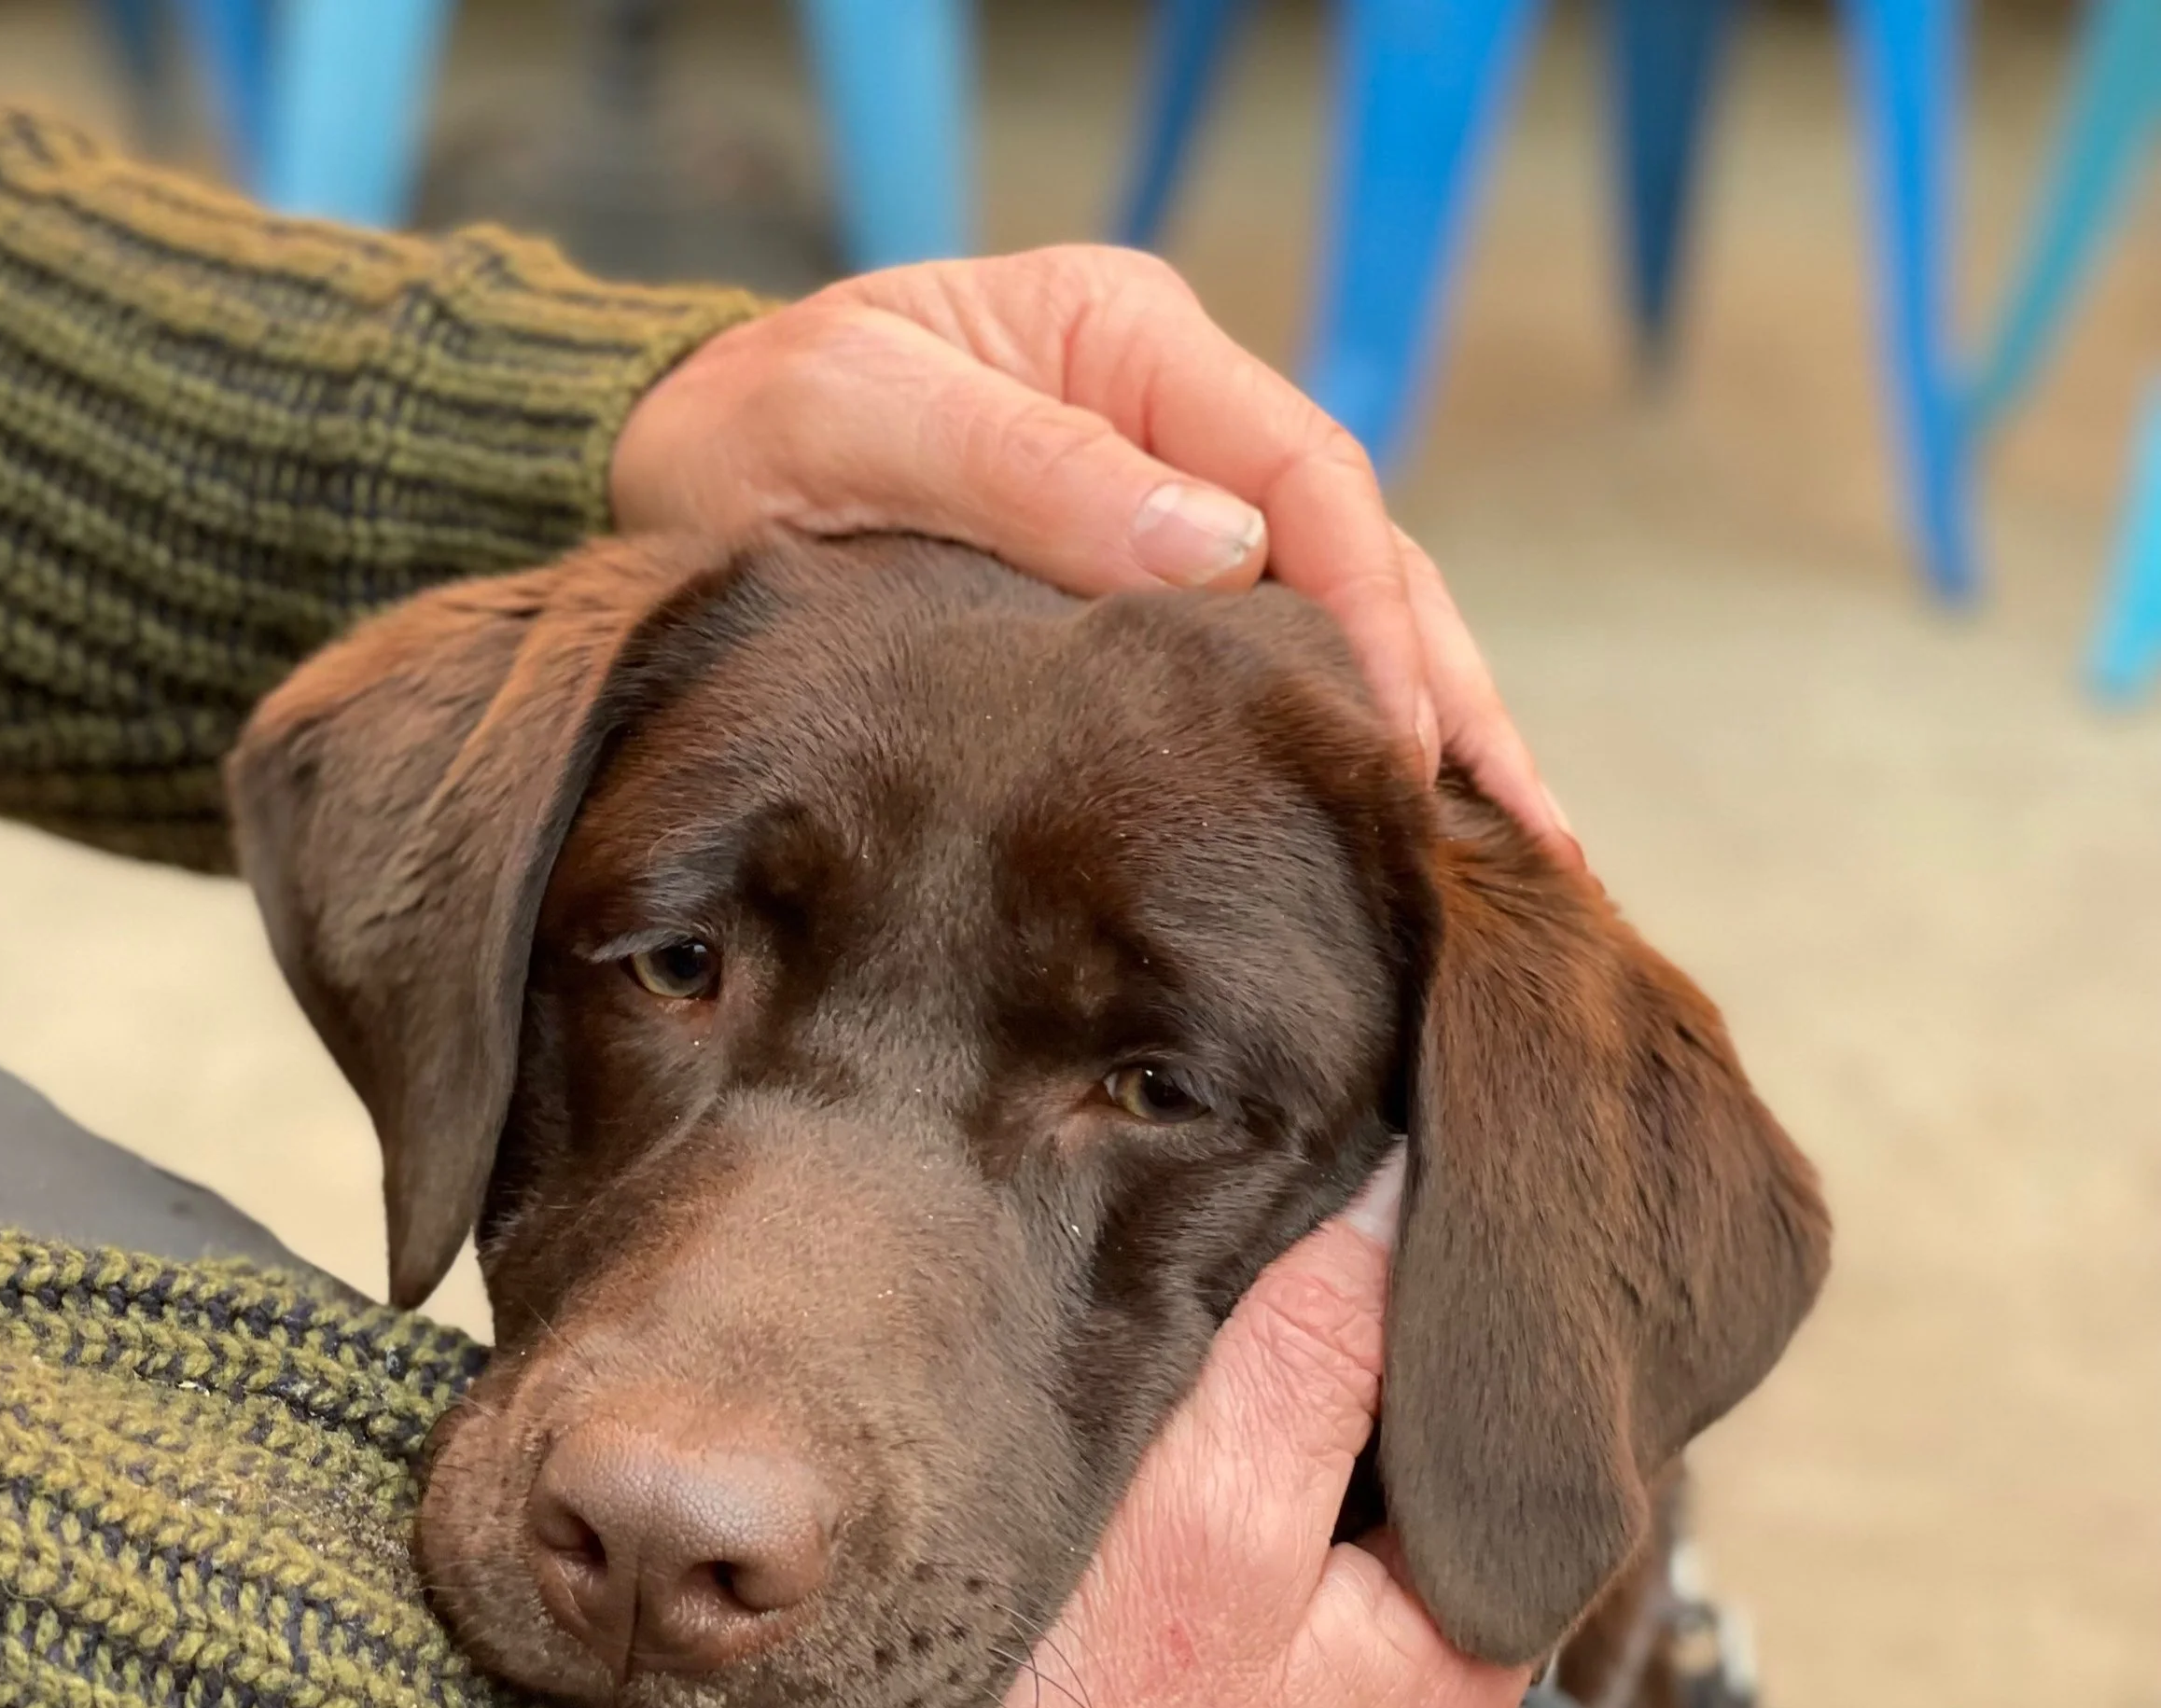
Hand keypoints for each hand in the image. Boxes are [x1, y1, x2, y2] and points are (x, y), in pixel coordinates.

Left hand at [611, 247, 1570, 848]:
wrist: (667, 469)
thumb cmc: (749, 434)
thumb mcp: (862, 419)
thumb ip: (1031, 467)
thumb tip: (1218, 549)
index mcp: (1130, 348)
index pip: (1309, 480)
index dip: (1371, 620)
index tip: (1400, 751)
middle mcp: (1176, 422)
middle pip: (1361, 560)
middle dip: (1451, 699)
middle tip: (1535, 842)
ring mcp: (1166, 506)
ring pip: (1339, 620)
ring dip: (1426, 737)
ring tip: (1508, 864)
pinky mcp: (1136, 593)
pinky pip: (1267, 664)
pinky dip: (1342, 747)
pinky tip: (1391, 835)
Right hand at [1006, 1166, 1526, 1707]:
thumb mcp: (1219, 1513)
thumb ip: (1320, 1346)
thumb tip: (1404, 1182)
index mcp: (1476, 1634)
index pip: (1514, 1399)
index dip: (1457, 1269)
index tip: (1401, 1148)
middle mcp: (1431, 1643)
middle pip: (1435, 1416)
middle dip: (1382, 1301)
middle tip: (1314, 1166)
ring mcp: (1339, 1646)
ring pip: (1354, 1440)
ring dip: (1310, 1347)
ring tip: (1256, 1229)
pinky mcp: (1249, 1636)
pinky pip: (1285, 1481)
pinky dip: (1255, 1407)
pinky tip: (1204, 1342)